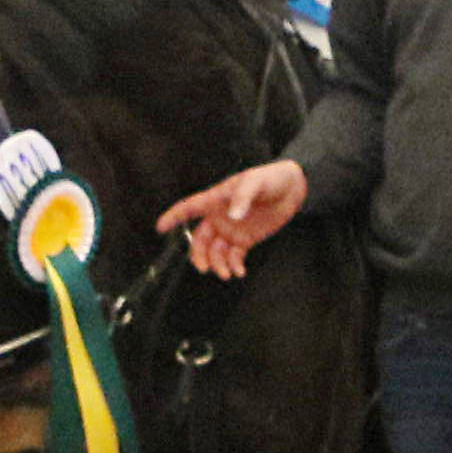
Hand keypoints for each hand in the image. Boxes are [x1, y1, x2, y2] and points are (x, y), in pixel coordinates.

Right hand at [156, 160, 308, 278]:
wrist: (291, 188)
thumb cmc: (269, 178)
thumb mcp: (255, 183)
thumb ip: (243, 198)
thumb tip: (233, 217)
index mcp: (216, 199)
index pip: (189, 208)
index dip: (173, 217)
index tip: (159, 228)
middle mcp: (219, 217)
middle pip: (200, 239)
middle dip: (198, 255)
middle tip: (204, 268)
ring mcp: (231, 229)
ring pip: (215, 251)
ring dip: (217, 264)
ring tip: (228, 274)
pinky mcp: (245, 239)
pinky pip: (233, 256)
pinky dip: (234, 266)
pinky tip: (240, 272)